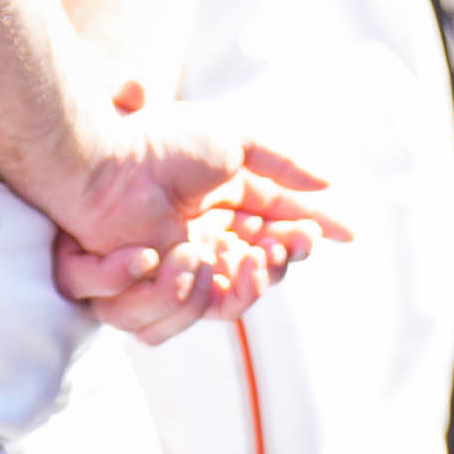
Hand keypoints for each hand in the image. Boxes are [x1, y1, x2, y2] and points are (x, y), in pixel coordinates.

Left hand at [44, 89, 338, 343]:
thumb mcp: (234, 139)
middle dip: (281, 260)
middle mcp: (204, 242)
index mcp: (224, 208)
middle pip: (263, 275)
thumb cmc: (161, 146)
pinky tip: (188, 256)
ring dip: (246, 283)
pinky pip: (185, 315)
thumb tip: (330, 183)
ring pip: (230, 304)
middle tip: (282, 242)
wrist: (106, 165)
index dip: (309, 236)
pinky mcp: (149, 290)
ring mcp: (177, 269)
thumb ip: (283, 162)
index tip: (347, 234)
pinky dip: (192, 292)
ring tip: (241, 255)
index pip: (278, 233)